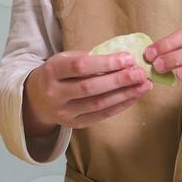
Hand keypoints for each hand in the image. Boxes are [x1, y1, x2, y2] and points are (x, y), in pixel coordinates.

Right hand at [22, 49, 151, 136]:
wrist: (36, 99)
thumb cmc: (57, 73)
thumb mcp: (64, 59)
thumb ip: (88, 58)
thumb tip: (123, 59)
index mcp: (52, 71)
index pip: (80, 67)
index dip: (106, 63)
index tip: (127, 57)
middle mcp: (55, 94)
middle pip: (90, 87)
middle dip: (119, 80)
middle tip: (140, 73)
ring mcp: (64, 112)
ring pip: (98, 104)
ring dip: (124, 94)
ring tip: (144, 85)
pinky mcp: (74, 124)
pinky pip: (101, 115)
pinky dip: (120, 105)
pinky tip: (134, 96)